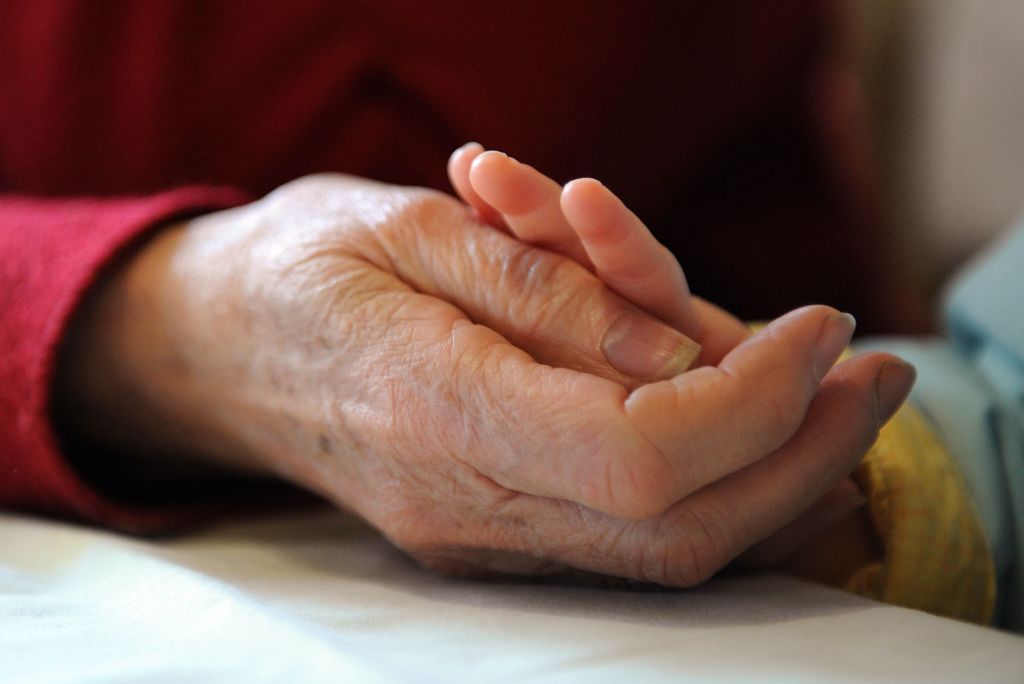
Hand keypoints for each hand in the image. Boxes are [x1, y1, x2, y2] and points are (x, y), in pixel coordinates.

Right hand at [57, 173, 913, 583]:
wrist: (214, 346)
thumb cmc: (303, 264)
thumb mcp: (419, 227)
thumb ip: (552, 296)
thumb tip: (688, 358)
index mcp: (434, 409)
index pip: (641, 455)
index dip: (755, 400)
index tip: (820, 329)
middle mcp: (462, 501)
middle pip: (680, 528)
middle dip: (804, 452)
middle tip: (875, 371)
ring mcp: (477, 532)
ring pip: (668, 545)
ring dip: (773, 466)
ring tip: (829, 377)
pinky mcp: (492, 528)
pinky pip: (628, 529)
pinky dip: (709, 474)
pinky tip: (740, 407)